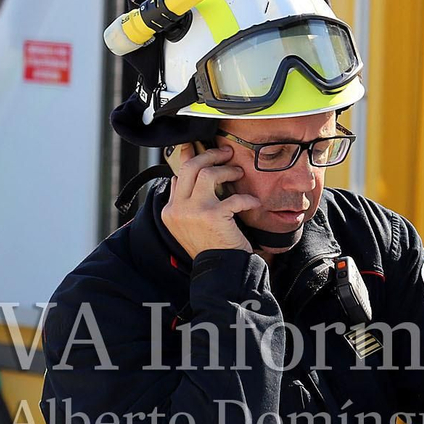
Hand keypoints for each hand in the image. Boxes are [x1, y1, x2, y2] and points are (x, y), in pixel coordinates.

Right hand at [159, 142, 259, 257]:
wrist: (218, 270)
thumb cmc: (208, 247)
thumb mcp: (185, 226)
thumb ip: (182, 203)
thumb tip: (177, 177)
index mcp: (170, 211)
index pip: (177, 176)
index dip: (192, 160)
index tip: (204, 152)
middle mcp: (177, 209)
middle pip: (189, 168)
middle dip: (209, 155)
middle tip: (225, 152)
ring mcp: (193, 211)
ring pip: (207, 174)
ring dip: (226, 171)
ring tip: (238, 173)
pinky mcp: (213, 216)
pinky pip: (233, 197)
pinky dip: (247, 198)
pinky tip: (253, 202)